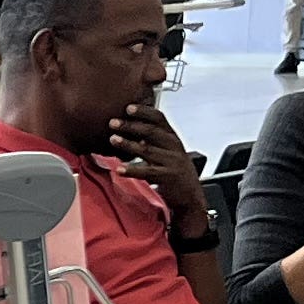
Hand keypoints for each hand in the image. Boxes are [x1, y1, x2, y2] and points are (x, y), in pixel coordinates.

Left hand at [105, 102, 207, 232]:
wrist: (190, 196)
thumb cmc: (175, 172)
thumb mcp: (167, 151)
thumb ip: (152, 140)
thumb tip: (129, 128)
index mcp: (172, 138)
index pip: (159, 119)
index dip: (144, 112)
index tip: (128, 107)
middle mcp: (174, 147)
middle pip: (151, 131)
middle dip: (131, 126)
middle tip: (113, 122)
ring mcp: (172, 162)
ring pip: (147, 149)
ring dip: (128, 144)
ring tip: (113, 139)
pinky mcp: (168, 177)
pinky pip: (147, 172)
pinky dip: (132, 170)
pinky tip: (119, 169)